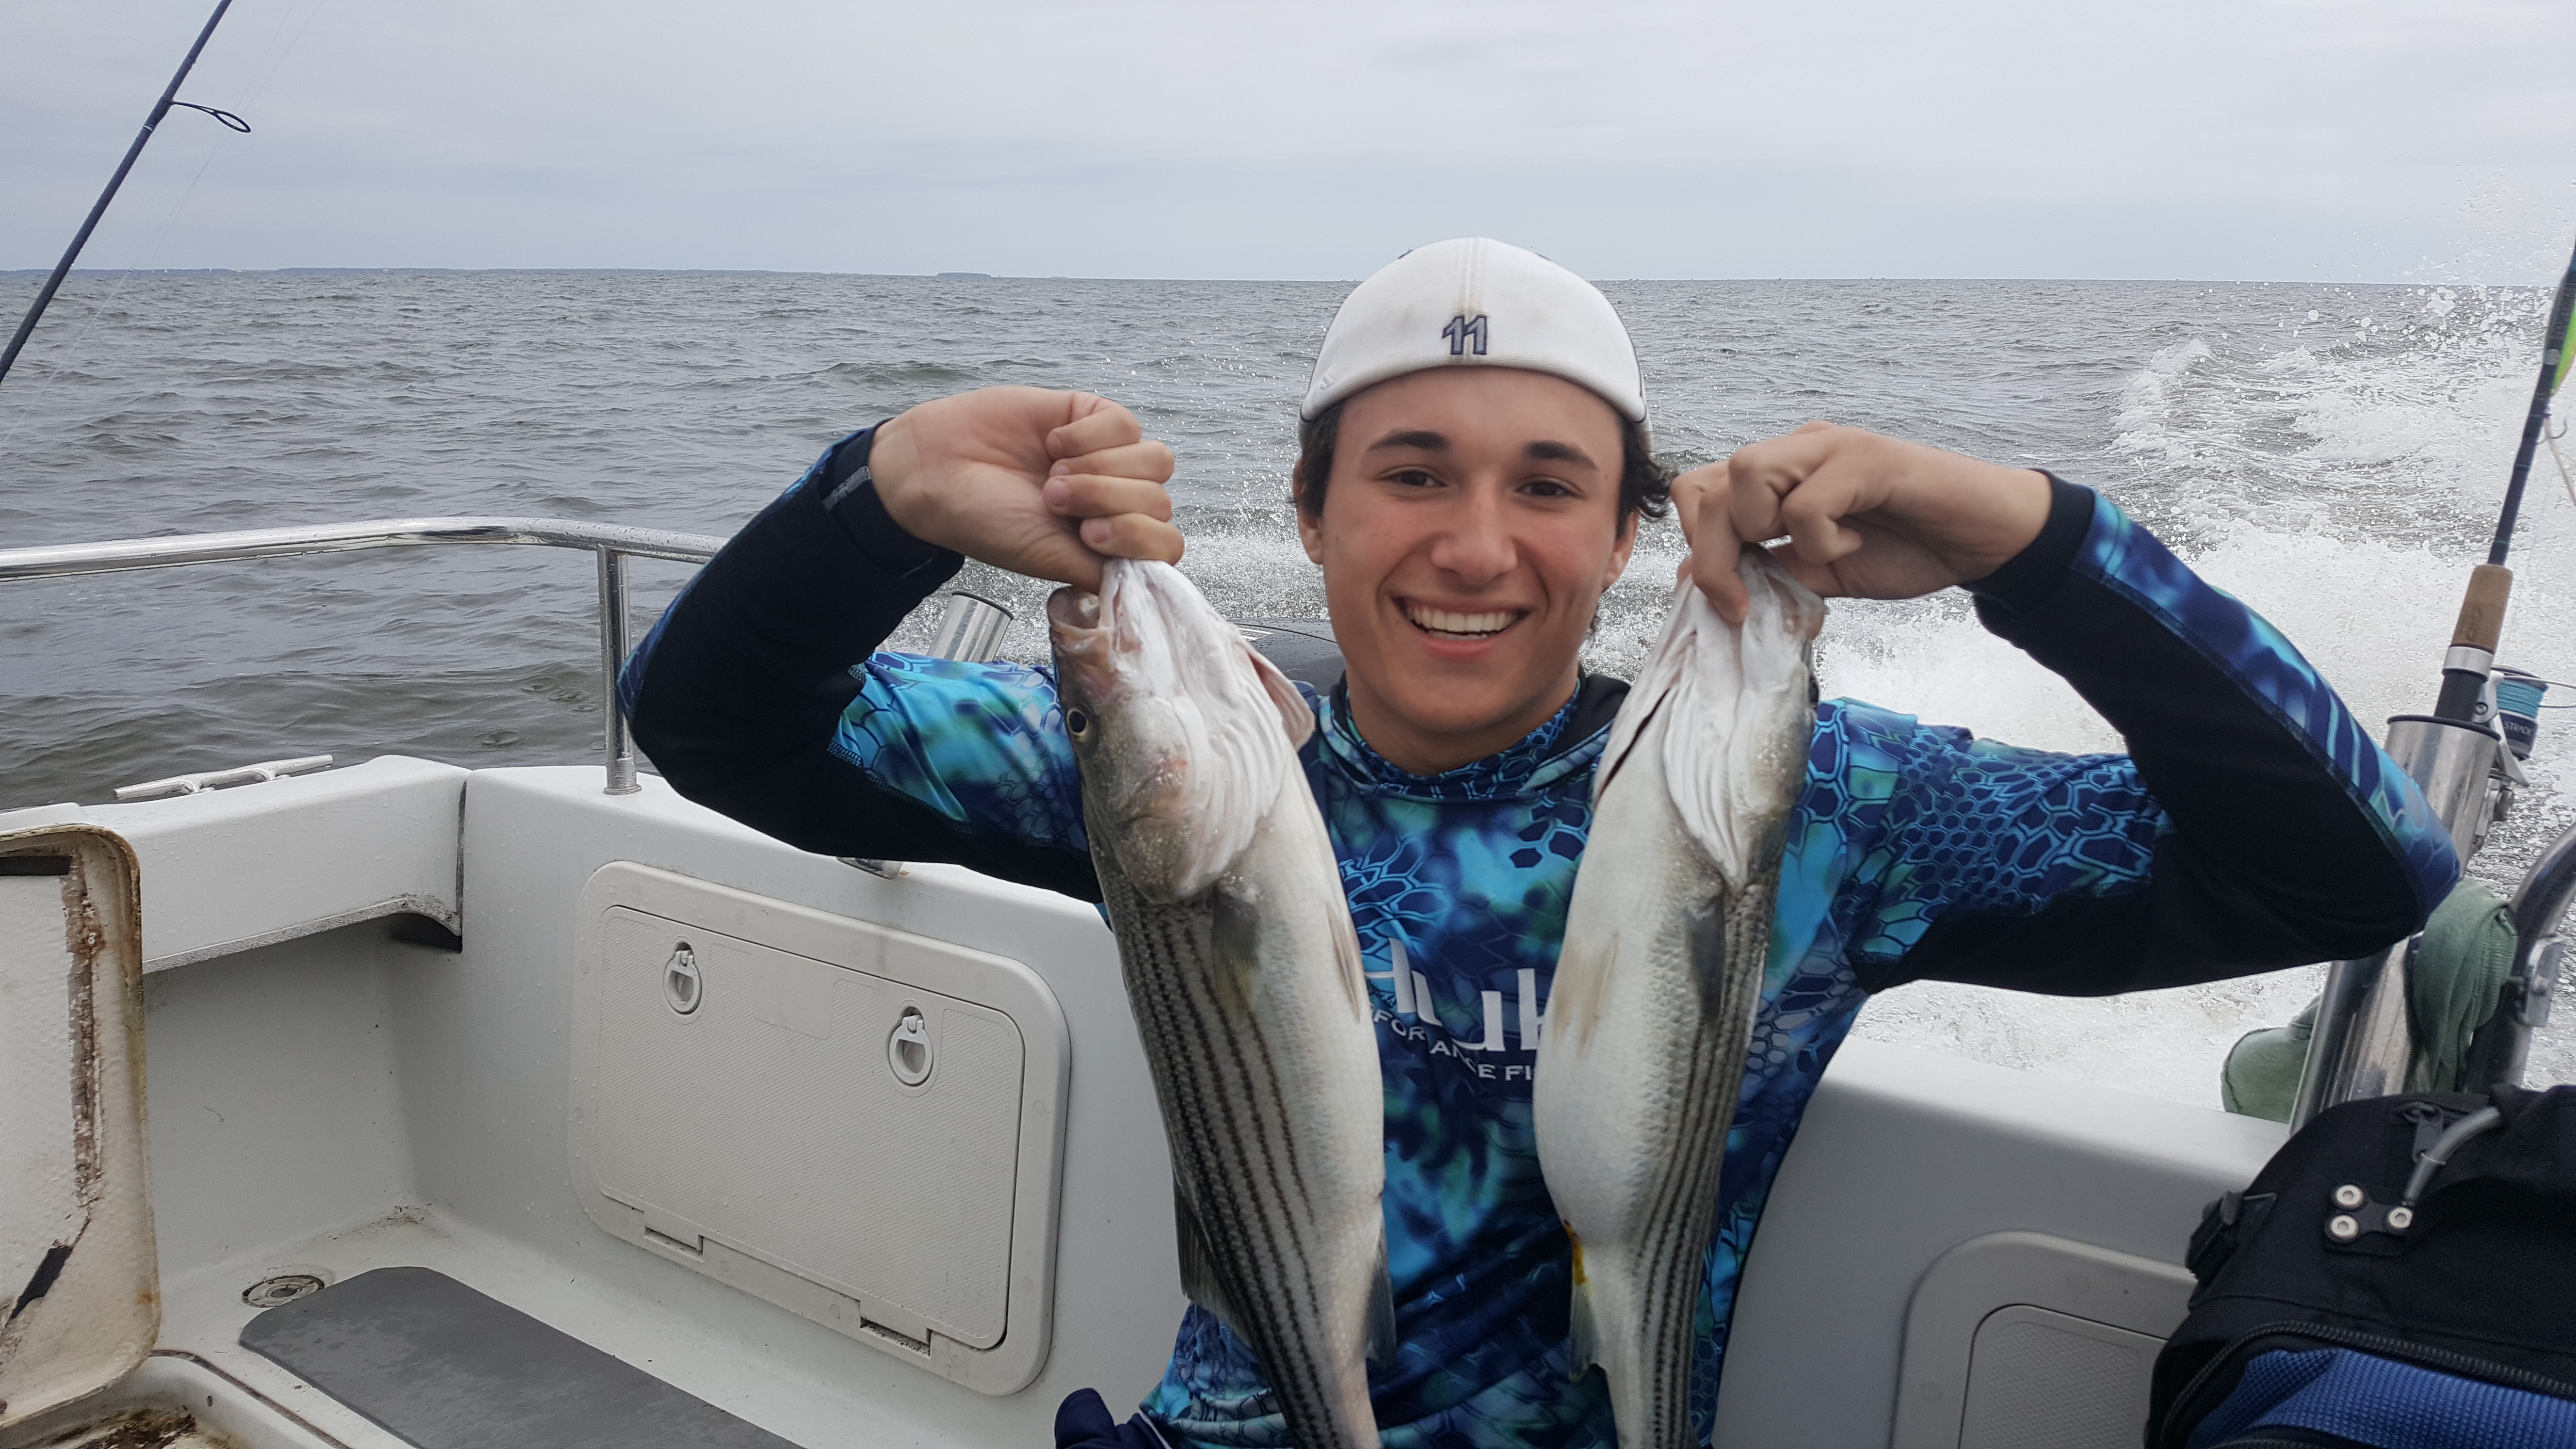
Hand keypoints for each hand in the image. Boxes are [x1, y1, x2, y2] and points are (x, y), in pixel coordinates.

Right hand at [869, 387, 1179, 589]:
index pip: (1167, 545)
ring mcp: (1109, 460)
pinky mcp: (1093, 418)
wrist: (938, 471)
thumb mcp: (1049, 560)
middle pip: (1160, 501)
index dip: (1138, 537)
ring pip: (1154, 461)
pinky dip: (1087, 436)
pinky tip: (1052, 443)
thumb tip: (1151, 578)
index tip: (1089, 535)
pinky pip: (1125, 424)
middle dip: (1105, 500)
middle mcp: (1117, 503)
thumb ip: (1104, 571)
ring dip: (1100, 469)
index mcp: (1112, 544)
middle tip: (1051, 499)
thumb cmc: (987, 521)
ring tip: (1053, 474)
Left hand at [1675, 422, 2050, 621]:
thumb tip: (1702, 584)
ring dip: (1765, 532)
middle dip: (1715, 557)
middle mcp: (1795, 450)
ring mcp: (1829, 448)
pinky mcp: (1865, 458)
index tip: (1726, 601)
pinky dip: (1821, 540)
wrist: (1981, 540)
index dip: (1697, 547)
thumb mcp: (1819, 576)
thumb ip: (1767, 574)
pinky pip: (1806, 502)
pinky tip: (1854, 542)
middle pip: (1708, 488)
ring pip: (1746, 475)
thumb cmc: (1906, 549)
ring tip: (1815, 553)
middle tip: (1745, 602)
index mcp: (1779, 476)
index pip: (1697, 493)